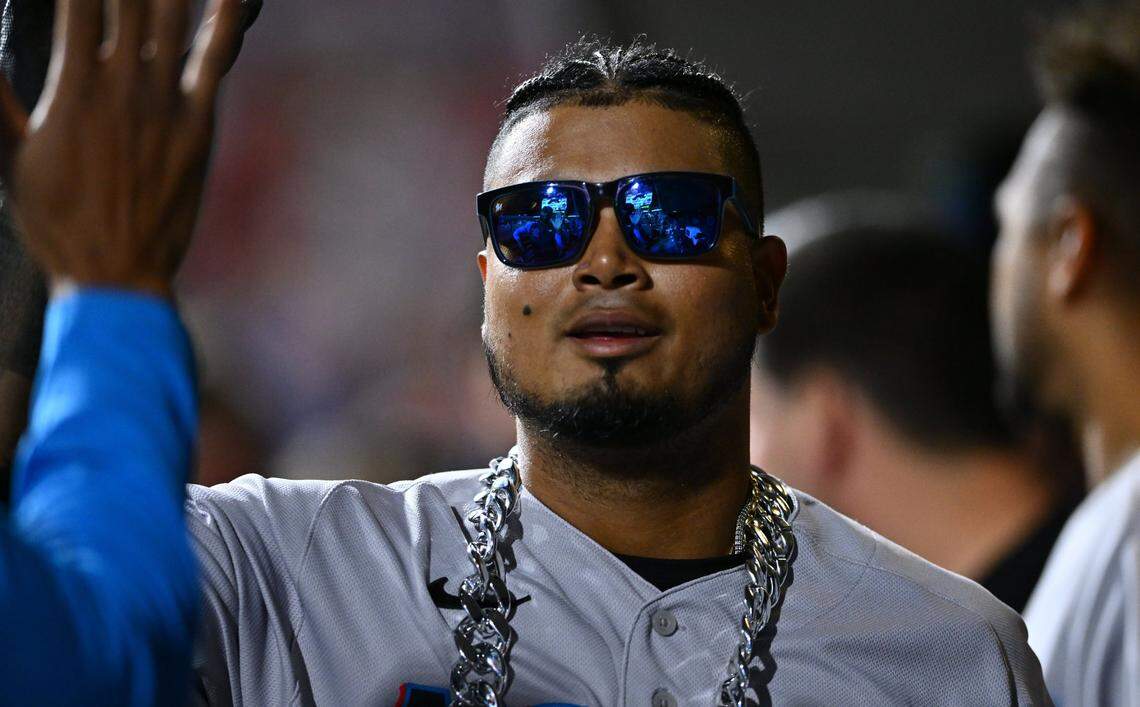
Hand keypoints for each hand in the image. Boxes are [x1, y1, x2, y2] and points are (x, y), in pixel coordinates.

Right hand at [0, 0, 246, 297]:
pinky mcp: (200, 124)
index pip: (76, 5)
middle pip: (129, 2)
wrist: (118, 275)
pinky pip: (217, 60)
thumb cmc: (57, 224)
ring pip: (172, 19)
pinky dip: (226, 20)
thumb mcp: (9, 159)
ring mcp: (167, 104)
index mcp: (73, 90)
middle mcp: (124, 87)